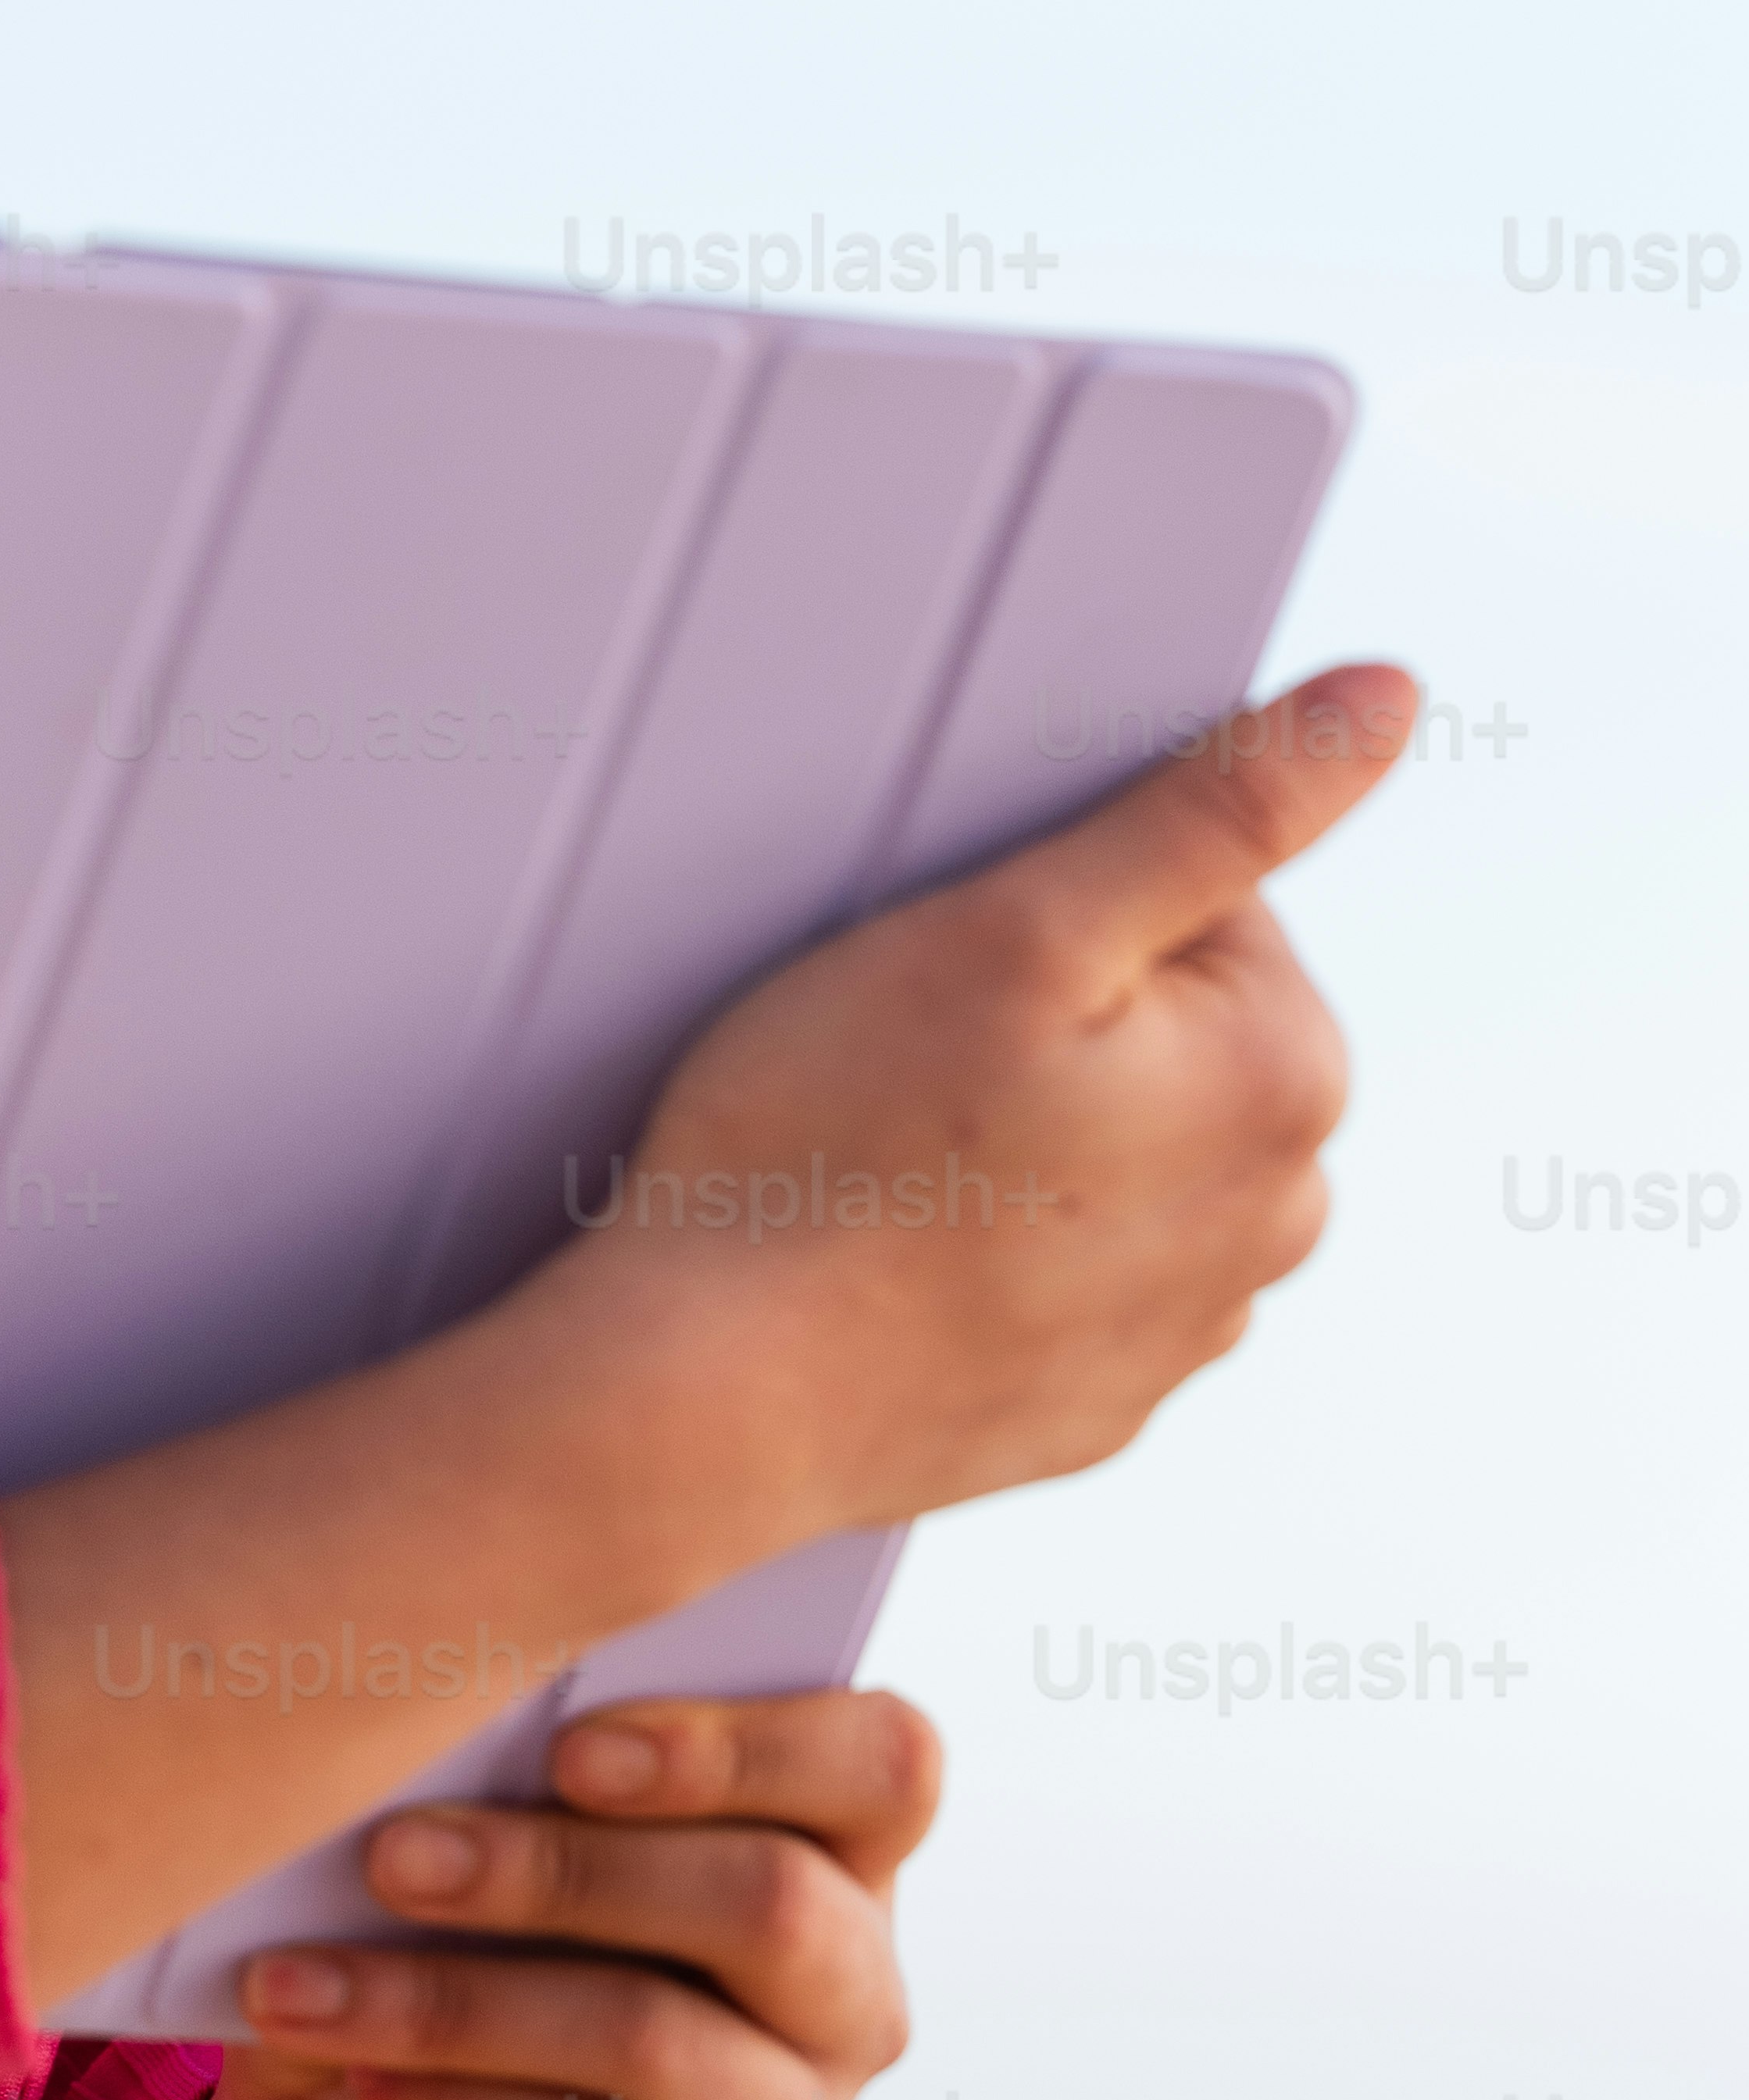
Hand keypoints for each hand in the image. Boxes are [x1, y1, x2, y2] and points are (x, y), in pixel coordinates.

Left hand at [130, 1687, 937, 2099]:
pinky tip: (361, 2078)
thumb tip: (458, 1732)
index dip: (745, 1743)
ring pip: (660, 2040)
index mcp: (828, 1853)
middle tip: (390, 1856)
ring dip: (461, 1998)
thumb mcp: (452, 1826)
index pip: (884, 1766)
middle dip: (565, 1867)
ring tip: (302, 1983)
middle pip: (777, 1904)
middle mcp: (848, 2007)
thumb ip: (505, 1767)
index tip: (567, 1742)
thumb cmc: (417, 1933)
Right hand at [559, 662, 1405, 1555]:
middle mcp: (1276, 1214)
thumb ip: (1219, 806)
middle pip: (1171, 1028)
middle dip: (1054, 1016)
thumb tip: (1386, 698)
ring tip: (893, 1151)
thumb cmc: (835, 1144)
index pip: (1204, 902)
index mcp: (1287, 1078)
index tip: (955, 965)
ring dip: (1027, 1128)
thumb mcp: (1020, 924)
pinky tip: (896, 1243)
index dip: (1056, 906)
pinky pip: (1066, 1263)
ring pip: (1117, 1145)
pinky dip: (994, 1240)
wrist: (713, 1395)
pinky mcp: (1100, 1401)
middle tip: (909, 1056)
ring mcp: (1189, 1326)